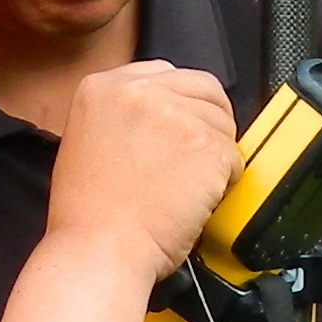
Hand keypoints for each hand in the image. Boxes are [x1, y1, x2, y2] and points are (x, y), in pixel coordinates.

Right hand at [44, 59, 241, 274]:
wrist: (99, 249)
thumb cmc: (88, 215)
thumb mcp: (87, 142)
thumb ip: (123, 117)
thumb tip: (161, 117)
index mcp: (102, 87)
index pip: (165, 73)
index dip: (181, 101)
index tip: (183, 124)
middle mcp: (137, 91)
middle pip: (203, 88)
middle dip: (209, 120)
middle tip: (199, 155)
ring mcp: (174, 114)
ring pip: (222, 122)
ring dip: (217, 154)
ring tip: (190, 186)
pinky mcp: (203, 144)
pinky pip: (235, 156)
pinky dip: (227, 180)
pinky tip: (199, 198)